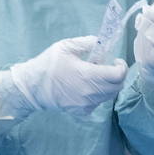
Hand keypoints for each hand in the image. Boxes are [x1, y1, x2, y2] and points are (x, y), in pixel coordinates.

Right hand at [5, 36, 129, 115]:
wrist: (32, 88)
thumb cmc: (48, 65)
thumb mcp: (65, 46)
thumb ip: (87, 43)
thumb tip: (101, 43)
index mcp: (88, 75)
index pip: (118, 75)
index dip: (122, 67)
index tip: (116, 61)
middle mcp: (90, 92)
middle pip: (117, 87)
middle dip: (117, 76)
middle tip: (108, 68)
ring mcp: (86, 104)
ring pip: (109, 96)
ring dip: (108, 86)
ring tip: (96, 77)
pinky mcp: (82, 112)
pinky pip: (98, 103)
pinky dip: (98, 95)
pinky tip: (88, 88)